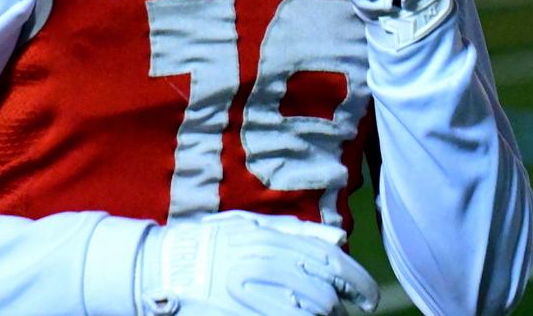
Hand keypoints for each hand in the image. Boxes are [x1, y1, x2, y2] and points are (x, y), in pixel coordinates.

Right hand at [135, 210, 378, 314]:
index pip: (332, 262)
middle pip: (326, 295)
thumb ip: (295, 230)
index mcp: (273, 239)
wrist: (164, 268)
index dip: (359, 283)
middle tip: (339, 313)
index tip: (368, 299)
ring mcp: (257, 295)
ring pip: (312, 314)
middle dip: (338, 308)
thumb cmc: (209, 244)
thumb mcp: (250, 225)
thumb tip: (338, 236)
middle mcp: (269, 265)